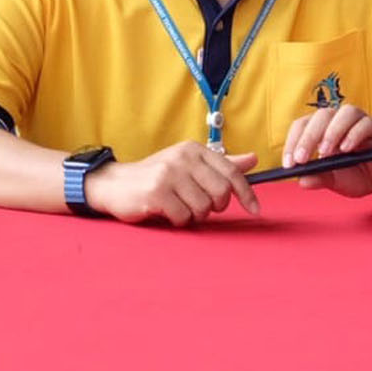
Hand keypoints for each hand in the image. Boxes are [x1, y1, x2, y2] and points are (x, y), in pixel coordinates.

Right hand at [83, 141, 259, 224]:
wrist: (116, 184)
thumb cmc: (157, 177)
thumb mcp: (189, 165)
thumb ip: (222, 164)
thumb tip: (253, 159)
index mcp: (194, 150)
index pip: (232, 173)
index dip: (247, 194)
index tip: (256, 210)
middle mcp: (183, 158)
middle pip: (221, 193)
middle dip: (214, 207)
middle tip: (198, 206)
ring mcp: (169, 174)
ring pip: (203, 209)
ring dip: (193, 215)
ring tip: (178, 206)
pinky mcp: (157, 192)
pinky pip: (184, 217)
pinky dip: (178, 220)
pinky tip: (166, 211)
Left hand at [280, 105, 371, 197]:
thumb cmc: (359, 175)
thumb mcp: (335, 181)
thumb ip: (319, 178)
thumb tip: (301, 180)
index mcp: (323, 130)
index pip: (302, 126)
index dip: (292, 142)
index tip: (289, 163)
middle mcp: (339, 121)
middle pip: (321, 116)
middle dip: (308, 137)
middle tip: (302, 159)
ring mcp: (359, 122)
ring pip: (344, 113)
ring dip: (332, 132)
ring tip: (326, 153)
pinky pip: (365, 123)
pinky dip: (354, 135)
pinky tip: (347, 149)